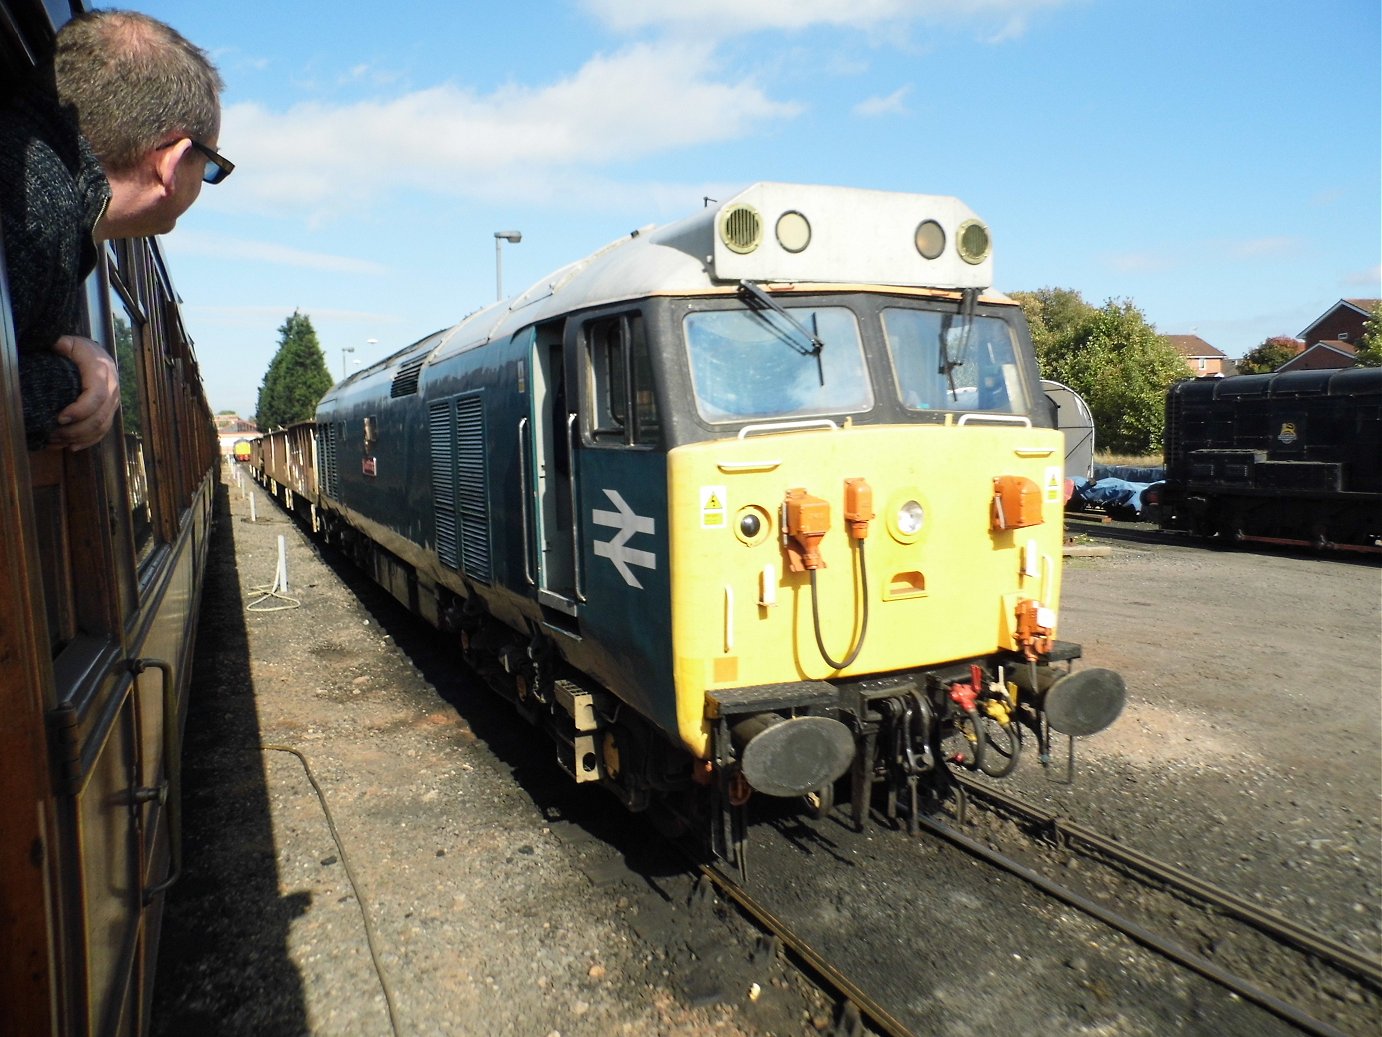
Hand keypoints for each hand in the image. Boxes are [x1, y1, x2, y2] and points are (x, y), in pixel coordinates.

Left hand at [49, 335, 119, 450]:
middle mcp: (112, 389)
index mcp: (102, 372)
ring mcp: (114, 402)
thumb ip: (60, 344)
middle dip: (75, 430)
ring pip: (102, 427)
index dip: (79, 411)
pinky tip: (71, 446)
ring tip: (56, 440)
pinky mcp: (111, 412)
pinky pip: (104, 431)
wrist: (98, 356)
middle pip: (99, 417)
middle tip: (52, 434)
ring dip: (79, 437)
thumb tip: (52, 346)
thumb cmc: (81, 351)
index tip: (59, 418)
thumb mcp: (70, 342)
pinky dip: (88, 441)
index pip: (96, 397)